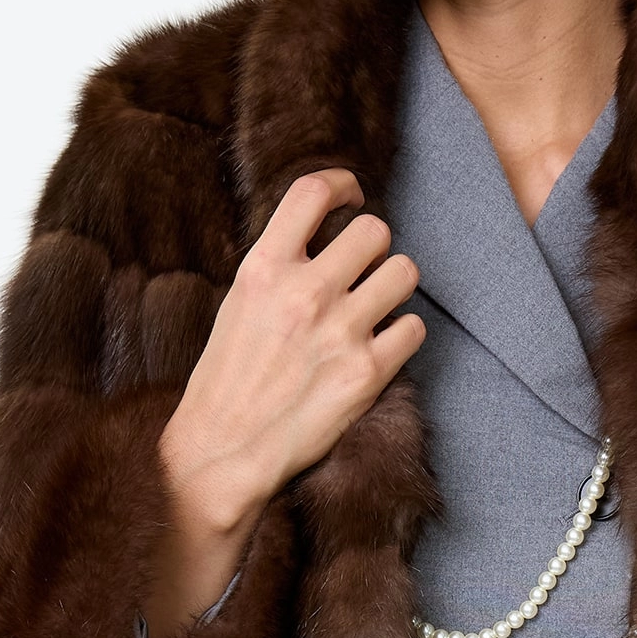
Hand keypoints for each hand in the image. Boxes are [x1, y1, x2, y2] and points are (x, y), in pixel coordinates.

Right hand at [146, 169, 424, 637]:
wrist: (222, 454)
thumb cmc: (228, 380)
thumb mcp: (238, 304)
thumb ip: (280, 266)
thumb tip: (325, 234)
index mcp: (264, 267)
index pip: (314, 191)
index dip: (342, 184)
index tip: (350, 196)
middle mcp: (304, 292)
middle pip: (374, 229)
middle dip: (373, 249)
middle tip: (361, 273)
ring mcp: (339, 332)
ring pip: (404, 271)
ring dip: (394, 286)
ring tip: (375, 308)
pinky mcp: (367, 373)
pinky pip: (414, 328)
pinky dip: (403, 336)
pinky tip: (381, 348)